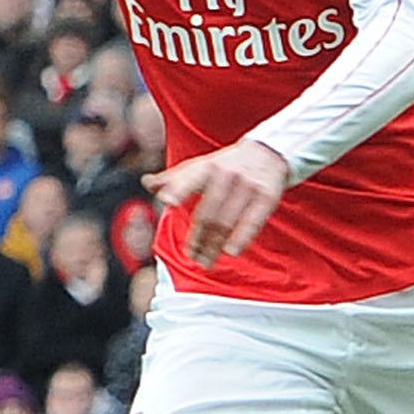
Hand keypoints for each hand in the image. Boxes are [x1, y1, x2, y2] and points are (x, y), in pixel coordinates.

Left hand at [148, 138, 289, 267]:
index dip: (178, 190)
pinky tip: (231, 252)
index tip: (167, 202)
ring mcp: (247, 186)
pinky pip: (253, 221)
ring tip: (205, 262)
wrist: (267, 152)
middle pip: (207, 213)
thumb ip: (173, 179)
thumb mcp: (199, 167)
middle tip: (191, 256)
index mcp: (206, 167)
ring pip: (227, 221)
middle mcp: (226, 175)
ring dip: (214, 245)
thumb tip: (146, 183)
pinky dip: (241, 238)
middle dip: (197, 238)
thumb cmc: (224, 166)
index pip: (189, 180)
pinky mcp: (267, 196)